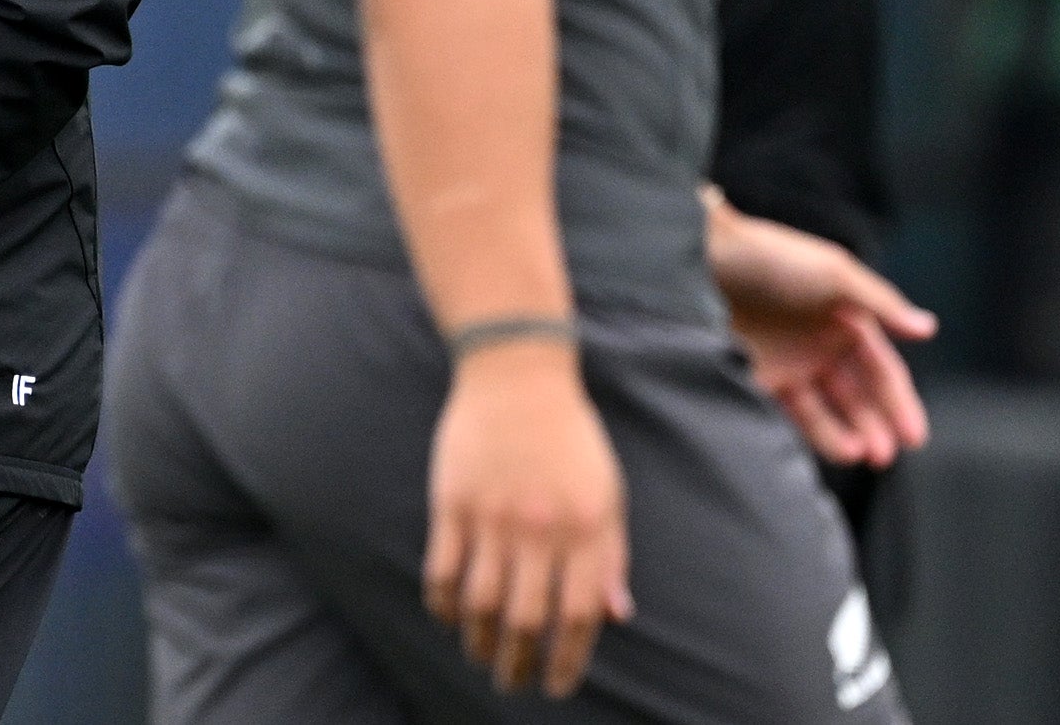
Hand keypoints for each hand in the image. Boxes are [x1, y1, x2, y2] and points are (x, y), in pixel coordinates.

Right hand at [424, 339, 633, 697]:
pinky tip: (449, 615)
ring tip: (480, 656)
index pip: (577, 616)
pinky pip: (443, 568)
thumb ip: (611, 556)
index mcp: (584, 529)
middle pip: (525, 619)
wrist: (517, 374)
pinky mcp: (452, 501)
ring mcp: (491, 515)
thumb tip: (616, 615)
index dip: (567, 660)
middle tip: (511, 683)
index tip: (556, 685)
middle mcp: (539, 529)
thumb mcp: (607, 493)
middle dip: (517, 663)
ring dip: (479, 640)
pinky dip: (443, 601)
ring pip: (480, 601)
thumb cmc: (570, 437)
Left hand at [707, 193, 935, 467]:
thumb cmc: (771, 257)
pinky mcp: (754, 374)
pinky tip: (825, 447)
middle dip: (874, 427)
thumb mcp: (833, 272)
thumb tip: (929, 328)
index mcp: (845, 320)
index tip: (914, 437)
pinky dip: (808, 433)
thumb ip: (881, 303)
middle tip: (884, 456)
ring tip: (857, 454)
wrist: (700, 255)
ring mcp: (787, 361)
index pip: (881, 371)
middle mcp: (819, 344)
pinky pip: (787, 413)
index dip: (899, 403)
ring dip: (844, 434)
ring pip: (824, 410)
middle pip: (856, 396)